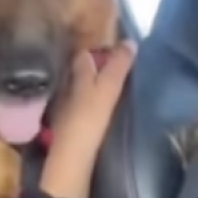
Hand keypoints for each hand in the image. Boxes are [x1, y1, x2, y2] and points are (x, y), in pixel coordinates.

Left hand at [38, 40, 135, 197]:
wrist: (73, 156)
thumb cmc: (90, 116)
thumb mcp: (109, 87)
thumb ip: (119, 64)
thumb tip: (130, 41)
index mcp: (78, 72)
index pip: (86, 53)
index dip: (101, 50)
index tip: (119, 51)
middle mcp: (69, 85)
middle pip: (82, 71)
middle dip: (97, 67)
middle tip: (121, 68)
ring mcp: (66, 105)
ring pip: (81, 88)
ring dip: (93, 86)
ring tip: (116, 88)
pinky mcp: (69, 124)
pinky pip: (82, 106)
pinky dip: (91, 104)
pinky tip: (103, 109)